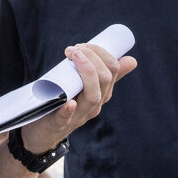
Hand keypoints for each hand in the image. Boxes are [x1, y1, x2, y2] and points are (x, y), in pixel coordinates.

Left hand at [18, 43, 136, 154]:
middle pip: (104, 80)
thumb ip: (106, 75)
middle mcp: (94, 105)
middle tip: (74, 49)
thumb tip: (132, 60)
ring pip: (93, 97)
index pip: (112, 70)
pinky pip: (66, 119)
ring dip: (85, 72)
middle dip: (92, 57)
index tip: (82, 45)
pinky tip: (69, 102)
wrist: (45, 131)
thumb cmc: (67, 103)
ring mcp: (78, 116)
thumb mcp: (87, 88)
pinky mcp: (59, 124)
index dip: (100, 52)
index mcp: (102, 94)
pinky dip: (68, 110)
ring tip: (74, 56)